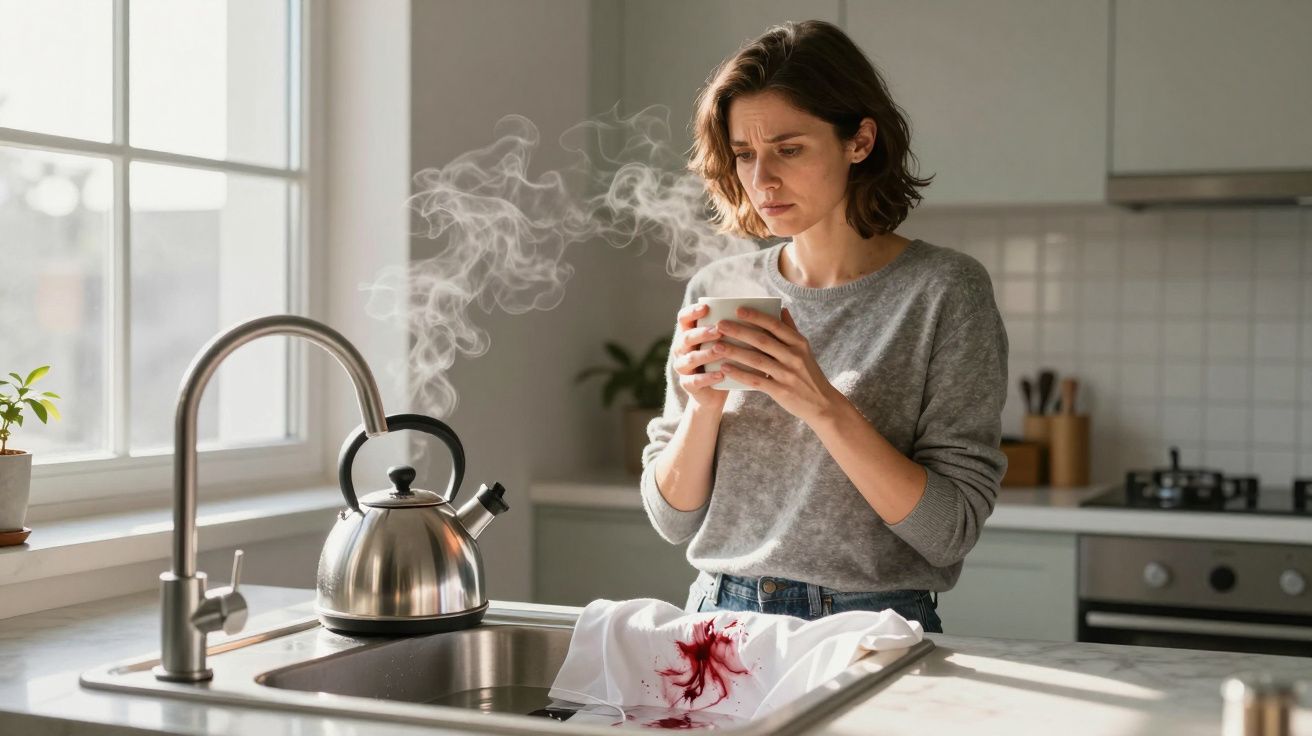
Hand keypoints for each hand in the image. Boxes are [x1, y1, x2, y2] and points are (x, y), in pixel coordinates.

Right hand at [671, 302, 728, 411]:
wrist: (714, 393)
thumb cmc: (724, 361)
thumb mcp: (727, 343)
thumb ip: (738, 328)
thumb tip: (770, 309)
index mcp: (689, 334)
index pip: (683, 318)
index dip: (691, 312)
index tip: (706, 307)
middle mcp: (681, 349)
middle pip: (686, 337)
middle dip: (702, 333)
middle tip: (718, 330)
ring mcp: (682, 367)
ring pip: (690, 359)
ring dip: (705, 354)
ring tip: (720, 350)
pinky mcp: (687, 384)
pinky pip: (694, 380)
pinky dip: (707, 378)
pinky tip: (721, 374)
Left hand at [713, 307, 841, 424]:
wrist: (822, 403)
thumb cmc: (809, 374)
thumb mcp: (805, 351)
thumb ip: (791, 330)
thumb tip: (782, 308)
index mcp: (799, 343)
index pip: (775, 325)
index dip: (756, 316)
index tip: (738, 309)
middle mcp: (794, 356)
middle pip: (762, 340)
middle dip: (739, 331)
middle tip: (719, 325)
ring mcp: (787, 374)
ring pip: (756, 360)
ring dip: (735, 352)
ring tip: (716, 346)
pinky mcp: (781, 390)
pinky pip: (756, 380)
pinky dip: (739, 374)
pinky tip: (725, 369)